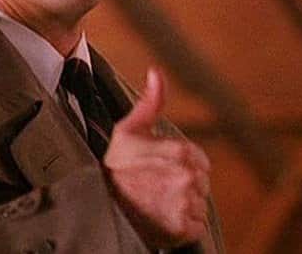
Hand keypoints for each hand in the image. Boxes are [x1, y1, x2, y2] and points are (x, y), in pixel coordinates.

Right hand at [103, 67, 211, 248]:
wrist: (99, 204)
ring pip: (199, 203)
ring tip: (158, 201)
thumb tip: (156, 72)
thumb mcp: (128, 130)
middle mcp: (185, 178)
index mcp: (180, 151)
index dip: (183, 163)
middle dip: (184, 183)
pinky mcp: (183, 229)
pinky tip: (162, 217)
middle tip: (156, 185)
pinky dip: (183, 225)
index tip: (162, 168)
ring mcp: (185, 204)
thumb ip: (151, 102)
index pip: (200, 160)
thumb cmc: (115, 166)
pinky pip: (196, 225)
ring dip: (184, 204)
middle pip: (201, 181)